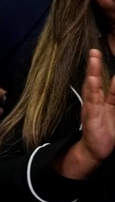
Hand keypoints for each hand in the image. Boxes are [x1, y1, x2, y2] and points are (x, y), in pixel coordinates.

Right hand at [56, 49, 114, 178]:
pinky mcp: (90, 117)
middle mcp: (95, 101)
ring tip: (93, 58)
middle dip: (95, 64)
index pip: (104, 78)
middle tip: (94, 50)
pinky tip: (92, 79)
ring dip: (92, 72)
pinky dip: (91, 89)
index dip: (101, 65)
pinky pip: (91, 101)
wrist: (95, 151)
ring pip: (91, 87)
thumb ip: (114, 95)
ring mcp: (91, 108)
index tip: (100, 50)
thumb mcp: (113, 110)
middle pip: (95, 79)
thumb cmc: (106, 131)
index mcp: (103, 99)